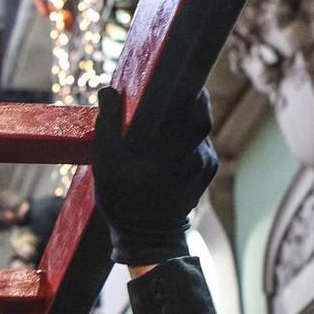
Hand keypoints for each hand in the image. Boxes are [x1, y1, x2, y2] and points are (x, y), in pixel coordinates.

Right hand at [92, 85, 216, 266]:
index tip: (181, 75)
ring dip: (187, 123)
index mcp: (172, 148)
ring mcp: (205, 165)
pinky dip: (191, 141)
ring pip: (202, 131)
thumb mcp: (106, 164)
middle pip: (202, 115)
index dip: (191, 88)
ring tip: (167, 122)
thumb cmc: (123, 201)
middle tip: (175, 91)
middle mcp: (195, 155)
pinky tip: (172, 145)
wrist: (148, 238)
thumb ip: (108, 125)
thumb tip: (108, 91)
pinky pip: (203, 146)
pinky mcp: (208, 173)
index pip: (194, 107)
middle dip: (191, 100)